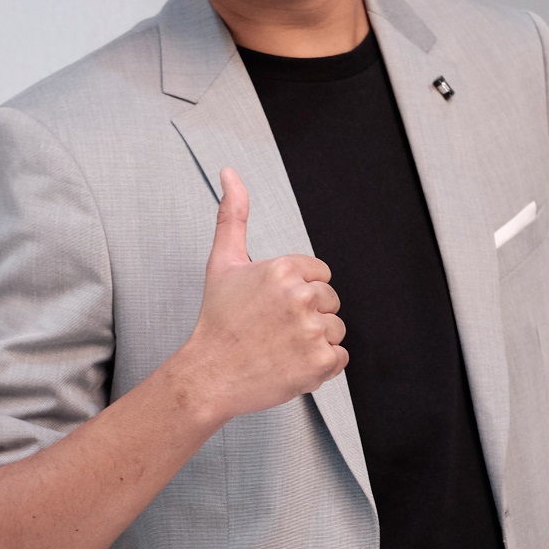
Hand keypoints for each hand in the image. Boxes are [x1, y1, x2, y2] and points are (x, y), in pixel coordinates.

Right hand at [186, 167, 347, 422]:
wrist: (208, 375)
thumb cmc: (217, 321)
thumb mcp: (223, 262)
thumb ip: (233, 214)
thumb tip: (230, 173)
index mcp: (283, 269)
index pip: (320, 274)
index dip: (299, 291)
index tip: (275, 306)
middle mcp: (300, 296)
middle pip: (330, 300)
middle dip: (308, 315)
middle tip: (275, 329)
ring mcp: (312, 330)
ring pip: (336, 329)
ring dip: (315, 340)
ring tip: (281, 347)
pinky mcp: (320, 361)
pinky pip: (340, 358)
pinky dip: (320, 365)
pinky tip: (291, 363)